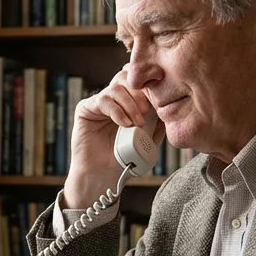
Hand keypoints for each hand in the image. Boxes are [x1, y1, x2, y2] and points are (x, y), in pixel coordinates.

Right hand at [65, 66, 165, 207]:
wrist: (103, 178)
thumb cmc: (126, 160)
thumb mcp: (149, 140)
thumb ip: (158, 123)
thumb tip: (170, 105)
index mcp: (128, 102)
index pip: (139, 82)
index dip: (149, 85)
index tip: (160, 98)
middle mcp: (113, 99)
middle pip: (127, 78)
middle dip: (140, 92)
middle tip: (148, 110)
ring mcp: (99, 102)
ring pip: (116, 87)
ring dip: (130, 104)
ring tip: (137, 123)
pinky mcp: (85, 109)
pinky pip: (102, 100)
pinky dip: (117, 110)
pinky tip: (125, 124)